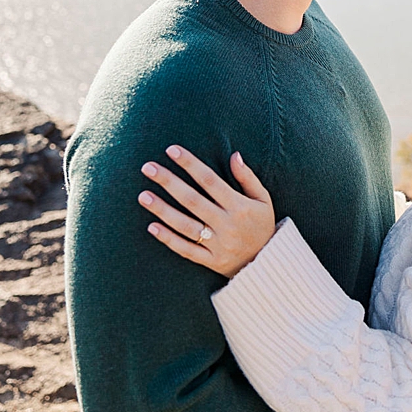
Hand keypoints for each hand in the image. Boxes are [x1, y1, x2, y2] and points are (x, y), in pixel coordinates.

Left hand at [137, 146, 275, 278]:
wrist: (269, 262)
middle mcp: (227, 224)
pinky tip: (151, 226)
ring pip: (185, 225)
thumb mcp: (263, 199)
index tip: (172, 150)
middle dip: (169, 182)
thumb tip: (234, 155)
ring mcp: (218, 244)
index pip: (210, 181)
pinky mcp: (211, 261)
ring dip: (163, 210)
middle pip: (192, 200)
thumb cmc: (262, 224)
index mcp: (240, 206)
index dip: (191, 164)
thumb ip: (248, 177)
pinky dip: (169, 239)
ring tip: (143, 195)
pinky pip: (186, 250)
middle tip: (148, 167)